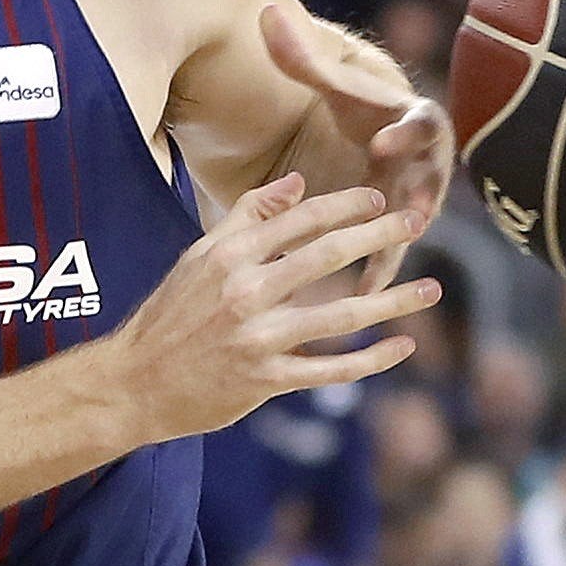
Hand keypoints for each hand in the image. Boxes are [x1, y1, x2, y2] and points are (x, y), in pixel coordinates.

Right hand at [97, 173, 436, 443]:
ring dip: (392, 301)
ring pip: (340, 316)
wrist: (135, 382)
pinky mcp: (267, 381)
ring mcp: (258, 339)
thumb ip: (247, 217)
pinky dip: (371, 360)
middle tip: (417, 221)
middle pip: (326, 257)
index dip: (345, 206)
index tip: (378, 198)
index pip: (299, 220)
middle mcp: (245, 293)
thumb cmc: (170, 314)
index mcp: (228, 256)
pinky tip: (403, 347)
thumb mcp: (199, 257)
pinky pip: (331, 370)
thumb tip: (298, 183)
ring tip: (431, 290)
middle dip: (378, 236)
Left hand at [261, 0, 454, 291]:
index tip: (384, 140)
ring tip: (384, 268)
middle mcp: (423, 161)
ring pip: (412, 222)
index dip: (407, 132)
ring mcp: (414, 195)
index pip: (421, 123)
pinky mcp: (397, 225)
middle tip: (409, 214)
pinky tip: (362, 296)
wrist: (366, 133)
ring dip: (400, 243)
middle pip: (430, 180)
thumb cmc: (351, 103)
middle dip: (420, 197)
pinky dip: (381, 271)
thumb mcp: (327, 80)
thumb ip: (299, 52)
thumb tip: (265, 9)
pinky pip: (393, 250)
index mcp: (412, 120)